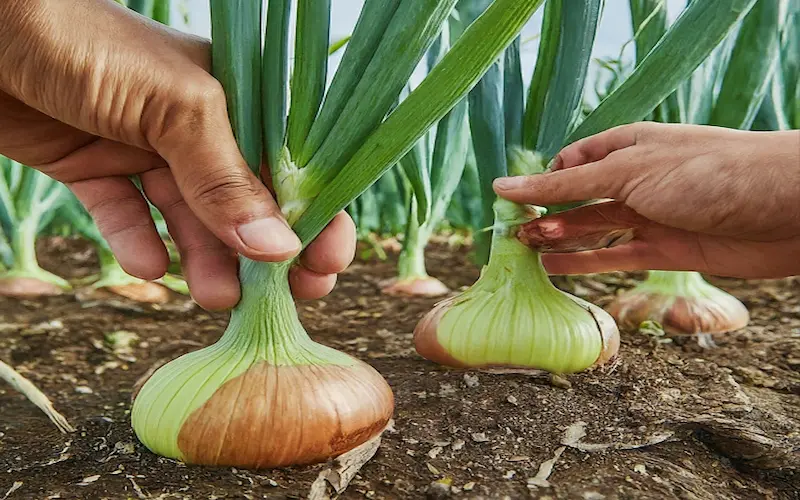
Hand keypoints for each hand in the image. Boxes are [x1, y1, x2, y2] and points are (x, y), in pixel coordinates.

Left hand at [0, 0, 354, 308]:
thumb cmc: (85, 42)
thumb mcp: (176, 110)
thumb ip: (226, 180)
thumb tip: (279, 248)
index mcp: (232, 99)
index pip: (288, 165)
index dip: (313, 215)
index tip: (325, 266)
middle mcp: (194, 127)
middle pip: (243, 201)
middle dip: (262, 252)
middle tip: (278, 299)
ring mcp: (143, 147)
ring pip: (188, 217)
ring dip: (204, 260)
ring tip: (215, 298)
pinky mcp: (93, 164)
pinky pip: (126, 214)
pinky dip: (139, 244)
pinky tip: (149, 267)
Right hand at [493, 123, 799, 278]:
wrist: (784, 208)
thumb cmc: (705, 172)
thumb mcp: (625, 171)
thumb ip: (564, 185)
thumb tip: (505, 186)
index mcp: (627, 146)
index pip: (571, 163)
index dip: (540, 182)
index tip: (510, 202)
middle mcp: (636, 179)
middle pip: (578, 198)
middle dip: (544, 213)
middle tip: (509, 235)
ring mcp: (650, 215)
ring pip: (593, 228)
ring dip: (559, 238)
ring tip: (523, 251)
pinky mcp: (666, 249)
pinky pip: (616, 256)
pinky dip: (586, 263)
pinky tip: (556, 268)